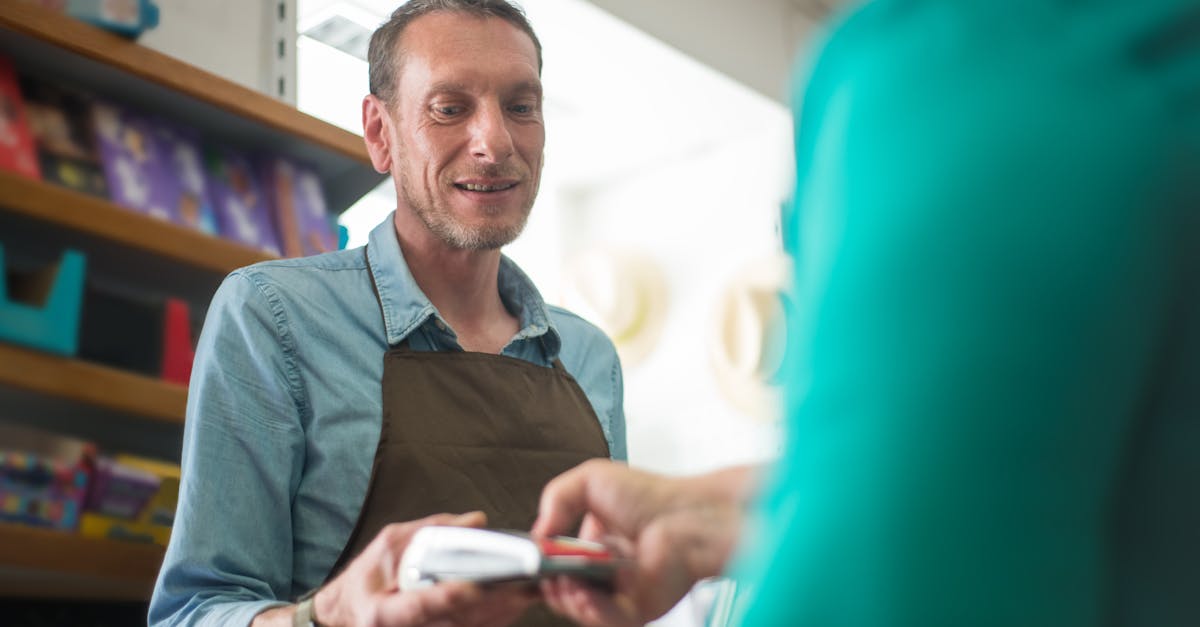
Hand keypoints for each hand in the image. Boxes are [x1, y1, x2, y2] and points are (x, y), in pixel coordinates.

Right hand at [256, 511, 534, 626]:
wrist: (349, 614)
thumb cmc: (368, 578)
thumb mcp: (389, 543)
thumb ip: (432, 530)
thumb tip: (477, 521)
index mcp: (383, 611)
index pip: (421, 605)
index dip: (450, 596)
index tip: (477, 584)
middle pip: (454, 621)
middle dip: (490, 603)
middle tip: (521, 584)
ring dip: (500, 613)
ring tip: (527, 591)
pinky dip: (495, 618)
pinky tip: (514, 603)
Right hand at [533, 460, 751, 625]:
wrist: (688, 514)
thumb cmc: (653, 496)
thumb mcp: (591, 479)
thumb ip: (556, 497)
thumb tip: (538, 531)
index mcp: (595, 545)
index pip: (559, 565)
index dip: (544, 565)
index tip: (535, 559)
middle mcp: (607, 571)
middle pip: (566, 592)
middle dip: (552, 585)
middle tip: (548, 572)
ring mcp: (622, 593)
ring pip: (584, 611)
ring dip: (568, 600)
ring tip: (566, 582)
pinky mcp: (639, 609)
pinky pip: (609, 620)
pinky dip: (592, 611)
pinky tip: (585, 595)